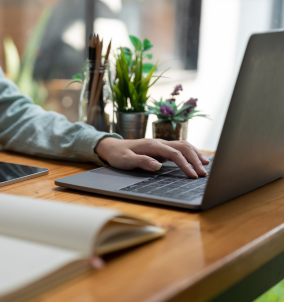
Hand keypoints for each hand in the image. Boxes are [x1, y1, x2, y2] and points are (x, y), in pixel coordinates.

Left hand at [95, 137, 209, 178]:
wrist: (112, 147)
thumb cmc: (118, 155)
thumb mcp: (126, 160)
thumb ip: (141, 162)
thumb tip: (157, 166)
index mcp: (152, 145)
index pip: (174, 153)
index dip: (185, 164)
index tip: (192, 175)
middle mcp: (159, 142)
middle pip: (183, 147)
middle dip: (195, 159)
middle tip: (203, 174)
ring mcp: (161, 145)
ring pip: (183, 146)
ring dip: (195, 154)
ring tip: (206, 165)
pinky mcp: (161, 149)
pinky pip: (179, 149)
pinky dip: (190, 153)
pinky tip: (197, 159)